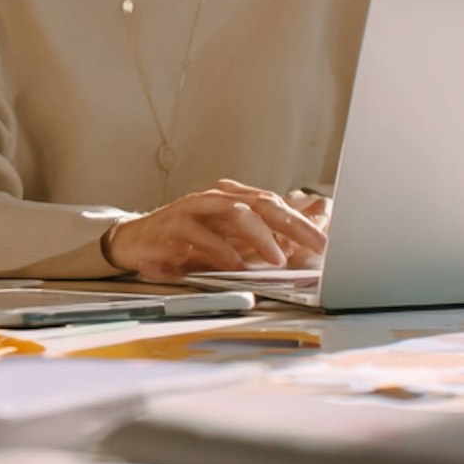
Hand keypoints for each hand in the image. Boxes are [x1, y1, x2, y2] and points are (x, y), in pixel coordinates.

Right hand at [102, 179, 326, 279]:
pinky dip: (219, 249)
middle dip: (292, 225)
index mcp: (233, 201)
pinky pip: (200, 233)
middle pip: (262, 204)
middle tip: (317, 245)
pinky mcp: (173, 224)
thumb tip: (302, 243)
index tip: (327, 244)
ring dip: (259, 236)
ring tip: (277, 258)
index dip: (303, 223)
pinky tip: (234, 263)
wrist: (136, 242)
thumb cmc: (186, 243)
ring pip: (234, 212)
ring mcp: (195, 209)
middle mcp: (217, 199)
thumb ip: (261, 241)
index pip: (275, 206)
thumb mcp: (228, 243)